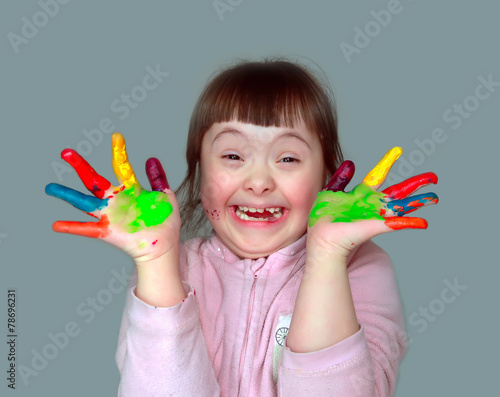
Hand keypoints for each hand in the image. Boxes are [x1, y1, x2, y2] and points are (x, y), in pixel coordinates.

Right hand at [45, 133, 180, 263]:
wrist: (165, 246)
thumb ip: (158, 179)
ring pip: (84, 202)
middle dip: (80, 166)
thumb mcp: (164, 197)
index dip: (119, 152)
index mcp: (131, 189)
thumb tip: (151, 159)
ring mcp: (110, 215)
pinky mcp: (108, 232)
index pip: (122, 167)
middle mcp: (116, 200)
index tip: (117, 136)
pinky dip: (72, 227)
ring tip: (50, 187)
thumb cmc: (164, 222)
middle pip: (94, 180)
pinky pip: (87, 229)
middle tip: (66, 152)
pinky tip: (56, 225)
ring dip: (67, 195)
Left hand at [307, 147, 437, 258]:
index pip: (378, 175)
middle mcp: (373, 204)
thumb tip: (350, 163)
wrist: (322, 236)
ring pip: (403, 206)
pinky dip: (410, 223)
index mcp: (362, 194)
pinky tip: (424, 222)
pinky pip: (396, 224)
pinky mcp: (376, 225)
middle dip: (416, 183)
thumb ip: (341, 178)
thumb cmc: (324, 218)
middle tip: (433, 177)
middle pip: (399, 191)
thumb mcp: (330, 193)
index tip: (397, 150)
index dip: (387, 162)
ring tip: (434, 197)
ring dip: (420, 202)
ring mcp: (376, 214)